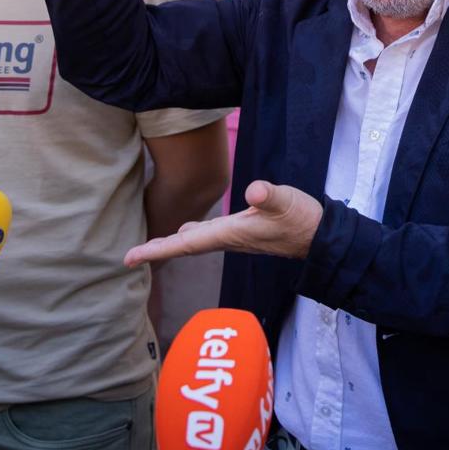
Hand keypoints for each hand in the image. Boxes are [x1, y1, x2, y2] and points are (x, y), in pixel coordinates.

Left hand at [124, 180, 322, 266]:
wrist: (319, 236)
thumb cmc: (301, 218)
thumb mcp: (285, 201)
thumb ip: (269, 195)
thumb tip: (254, 190)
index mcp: (229, 234)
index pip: (184, 244)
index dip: (156, 250)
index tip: (129, 258)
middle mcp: (227, 239)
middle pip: (184, 246)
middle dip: (157, 250)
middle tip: (129, 257)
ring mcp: (234, 237)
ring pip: (195, 242)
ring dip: (172, 245)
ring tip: (151, 245)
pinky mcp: (242, 231)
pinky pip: (207, 237)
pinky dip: (190, 236)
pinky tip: (187, 230)